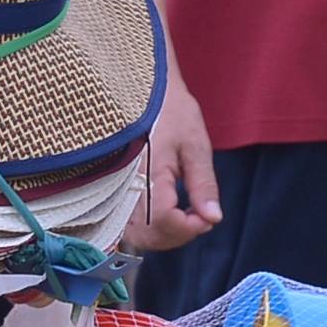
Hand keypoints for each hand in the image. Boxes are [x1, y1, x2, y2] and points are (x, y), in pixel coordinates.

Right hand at [126, 70, 220, 253]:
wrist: (143, 89)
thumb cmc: (171, 111)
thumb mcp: (195, 144)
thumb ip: (203, 185)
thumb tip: (213, 218)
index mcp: (147, 172)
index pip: (163, 221)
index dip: (189, 228)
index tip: (206, 216)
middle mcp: (125, 186)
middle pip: (147, 237)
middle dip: (177, 235)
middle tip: (198, 217)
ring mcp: (115, 190)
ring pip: (134, 236)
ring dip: (163, 235)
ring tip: (184, 215)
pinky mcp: (113, 191)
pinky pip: (127, 224)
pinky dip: (149, 229)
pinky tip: (167, 213)